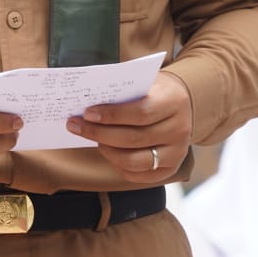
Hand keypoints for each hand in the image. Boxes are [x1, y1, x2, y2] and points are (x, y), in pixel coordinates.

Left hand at [64, 70, 192, 182]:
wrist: (181, 103)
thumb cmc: (154, 90)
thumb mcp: (144, 81)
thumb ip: (122, 90)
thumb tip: (87, 100)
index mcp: (173, 102)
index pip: (140, 113)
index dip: (112, 115)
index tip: (87, 113)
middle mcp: (179, 130)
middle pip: (133, 138)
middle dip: (99, 133)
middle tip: (76, 126)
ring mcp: (177, 152)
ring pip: (134, 161)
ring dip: (106, 151)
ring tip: (92, 139)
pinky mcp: (170, 169)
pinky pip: (138, 175)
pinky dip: (117, 165)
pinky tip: (107, 151)